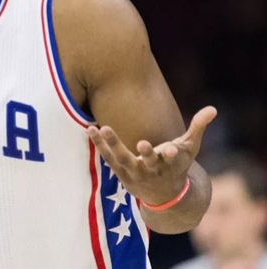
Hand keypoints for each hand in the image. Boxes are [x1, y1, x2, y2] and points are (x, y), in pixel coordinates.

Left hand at [86, 106, 216, 205]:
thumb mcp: (190, 148)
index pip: (172, 158)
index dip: (171, 153)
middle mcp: (152, 170)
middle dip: (145, 153)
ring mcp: (135, 172)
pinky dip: (100, 145)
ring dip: (112, 144)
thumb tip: (213, 108)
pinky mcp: (121, 173)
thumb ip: (198, 127)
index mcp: (170, 163)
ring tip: (102, 128)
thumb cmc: (177, 165)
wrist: (165, 197)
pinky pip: (108, 158)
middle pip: (147, 161)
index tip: (171, 149)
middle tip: (141, 143)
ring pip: (122, 159)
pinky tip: (90, 129)